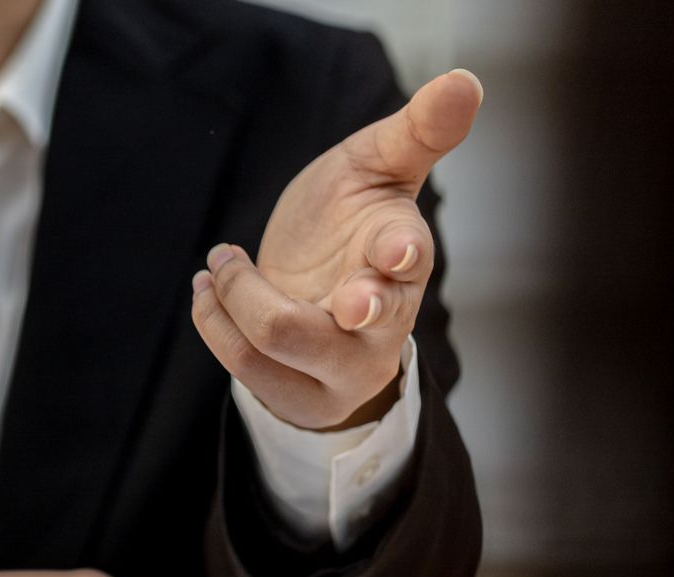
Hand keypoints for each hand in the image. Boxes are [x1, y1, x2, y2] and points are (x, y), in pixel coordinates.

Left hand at [191, 69, 483, 429]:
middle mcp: (383, 325)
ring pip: (276, 342)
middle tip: (227, 265)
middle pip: (342, 321)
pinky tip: (206, 290)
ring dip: (228, 295)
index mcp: (407, 260)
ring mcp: (344, 369)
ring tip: (218, 264)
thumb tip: (466, 81)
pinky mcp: (302, 398)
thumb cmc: (353, 222)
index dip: (400, 257)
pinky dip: (213, 321)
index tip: (391, 251)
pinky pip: (247, 368)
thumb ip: (417, 130)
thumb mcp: (376, 165)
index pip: (410, 261)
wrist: (318, 289)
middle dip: (283, 298)